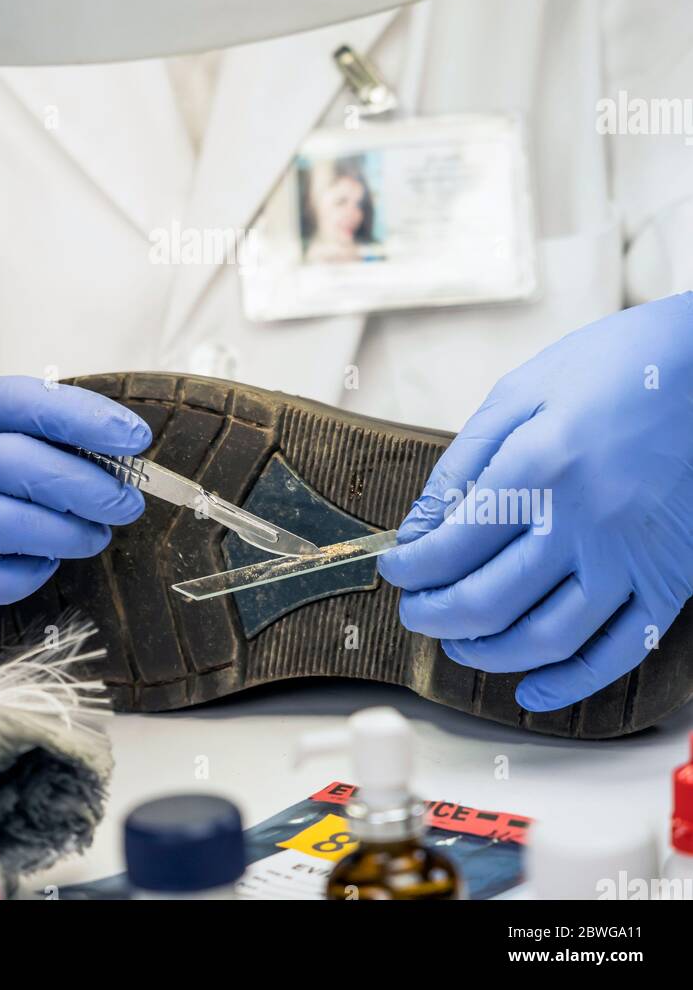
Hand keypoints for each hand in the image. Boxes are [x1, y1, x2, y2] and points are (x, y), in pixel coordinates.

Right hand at [0, 376, 150, 672]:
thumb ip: (13, 435)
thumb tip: (113, 445)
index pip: (16, 399)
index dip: (84, 417)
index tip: (136, 438)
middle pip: (14, 462)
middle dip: (86, 484)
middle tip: (126, 504)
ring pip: (0, 522)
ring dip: (64, 532)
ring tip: (95, 537)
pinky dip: (25, 575)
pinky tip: (46, 566)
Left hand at [378, 294, 692, 711]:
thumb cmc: (613, 370)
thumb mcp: (521, 393)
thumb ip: (464, 464)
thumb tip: (418, 529)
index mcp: (541, 465)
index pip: (453, 543)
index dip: (411, 566)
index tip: (395, 567)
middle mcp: (586, 520)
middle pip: (488, 599)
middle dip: (434, 615)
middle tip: (414, 610)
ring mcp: (631, 558)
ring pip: (545, 638)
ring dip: (487, 653)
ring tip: (458, 642)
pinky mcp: (669, 581)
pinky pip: (616, 652)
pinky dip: (569, 684)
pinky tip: (531, 690)